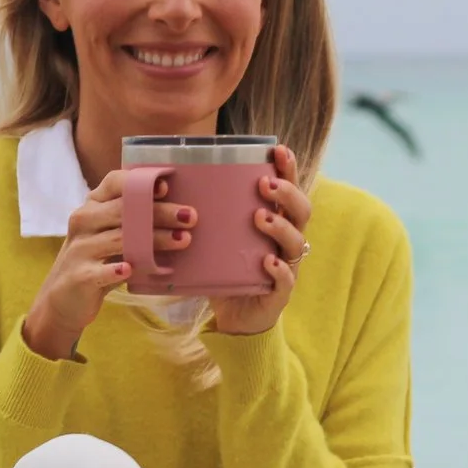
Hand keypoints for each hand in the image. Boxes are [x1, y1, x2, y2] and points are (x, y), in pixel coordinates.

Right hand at [20, 169, 193, 360]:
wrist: (65, 299)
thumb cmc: (99, 262)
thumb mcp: (112, 236)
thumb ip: (134, 222)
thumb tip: (182, 214)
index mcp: (92, 206)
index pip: (114, 183)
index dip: (139, 183)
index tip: (166, 188)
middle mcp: (83, 221)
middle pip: (125, 210)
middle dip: (161, 212)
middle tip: (190, 217)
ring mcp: (79, 249)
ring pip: (120, 239)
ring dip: (154, 240)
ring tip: (182, 240)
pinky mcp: (80, 276)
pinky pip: (101, 271)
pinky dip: (117, 270)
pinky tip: (133, 269)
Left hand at [209, 145, 310, 336]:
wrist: (234, 318)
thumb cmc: (228, 271)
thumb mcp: (218, 238)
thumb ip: (206, 215)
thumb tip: (167, 184)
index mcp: (275, 222)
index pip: (288, 189)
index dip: (288, 169)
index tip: (278, 150)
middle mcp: (286, 241)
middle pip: (301, 211)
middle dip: (286, 193)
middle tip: (263, 184)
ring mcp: (287, 266)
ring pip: (296, 242)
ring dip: (280, 226)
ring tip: (260, 217)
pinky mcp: (279, 293)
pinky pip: (285, 279)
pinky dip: (278, 269)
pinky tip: (267, 261)